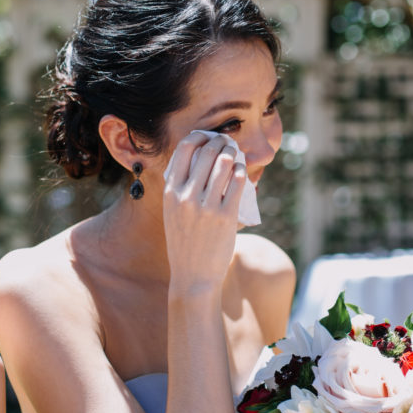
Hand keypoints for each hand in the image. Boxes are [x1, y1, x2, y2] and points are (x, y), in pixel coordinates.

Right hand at [161, 131, 247, 294]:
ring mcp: (207, 206)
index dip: (199, 136)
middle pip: (207, 152)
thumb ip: (181, 188)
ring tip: (235, 153)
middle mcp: (186, 196)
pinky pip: (238, 182)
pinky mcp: (226, 216)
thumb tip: (201, 159)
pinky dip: (241, 171)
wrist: (193, 276)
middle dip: (220, 141)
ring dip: (232, 153)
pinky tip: (241, 171)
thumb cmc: (184, 242)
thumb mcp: (173, 212)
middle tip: (227, 142)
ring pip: (224, 163)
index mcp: (170, 192)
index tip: (207, 136)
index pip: (184, 149)